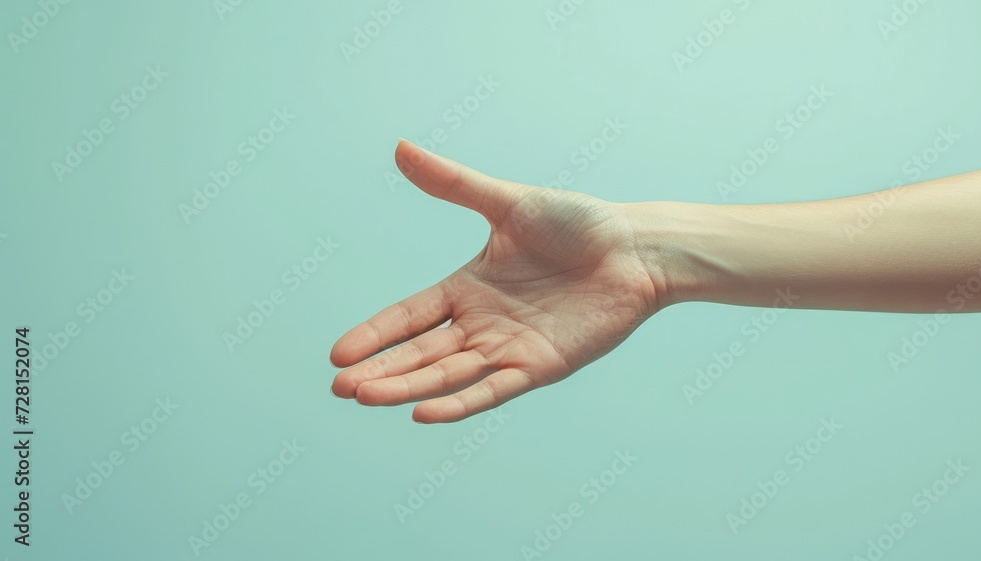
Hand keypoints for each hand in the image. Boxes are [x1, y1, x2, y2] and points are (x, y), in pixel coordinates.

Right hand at [330, 140, 662, 422]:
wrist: (636, 248)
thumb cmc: (578, 223)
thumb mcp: (507, 203)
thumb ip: (453, 183)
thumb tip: (399, 147)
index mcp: (468, 287)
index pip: (409, 316)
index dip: (376, 335)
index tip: (338, 354)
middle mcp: (482, 323)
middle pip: (421, 353)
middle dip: (381, 370)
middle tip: (340, 387)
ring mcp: (508, 348)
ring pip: (448, 375)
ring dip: (407, 387)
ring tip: (366, 397)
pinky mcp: (539, 366)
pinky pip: (492, 388)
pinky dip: (460, 402)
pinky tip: (423, 412)